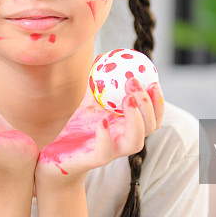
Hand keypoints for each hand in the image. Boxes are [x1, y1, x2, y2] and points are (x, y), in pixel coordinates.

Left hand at [36, 78, 163, 184]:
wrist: (57, 155)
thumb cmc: (78, 128)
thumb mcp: (88, 101)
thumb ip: (97, 82)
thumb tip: (103, 55)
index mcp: (128, 126)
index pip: (153, 117)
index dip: (157, 100)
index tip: (153, 79)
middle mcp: (125, 140)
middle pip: (149, 126)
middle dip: (148, 104)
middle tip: (135, 82)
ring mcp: (112, 152)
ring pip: (135, 142)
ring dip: (135, 120)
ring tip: (128, 99)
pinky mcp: (95, 161)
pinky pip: (105, 151)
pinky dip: (106, 136)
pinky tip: (103, 121)